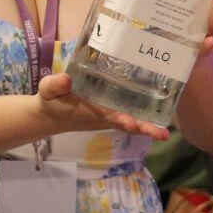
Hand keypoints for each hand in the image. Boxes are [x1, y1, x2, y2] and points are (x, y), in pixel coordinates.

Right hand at [37, 73, 169, 140]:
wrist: (52, 115)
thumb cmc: (51, 100)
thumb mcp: (47, 91)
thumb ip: (54, 85)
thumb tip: (66, 78)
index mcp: (88, 110)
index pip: (106, 115)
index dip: (119, 118)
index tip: (130, 121)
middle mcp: (102, 117)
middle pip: (125, 124)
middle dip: (142, 129)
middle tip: (161, 134)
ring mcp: (109, 117)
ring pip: (131, 124)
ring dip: (147, 128)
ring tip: (165, 133)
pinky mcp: (112, 114)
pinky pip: (130, 118)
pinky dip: (145, 121)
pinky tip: (161, 120)